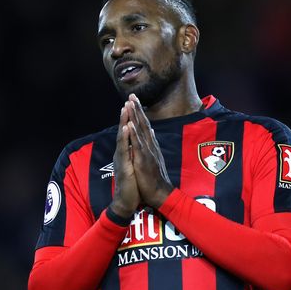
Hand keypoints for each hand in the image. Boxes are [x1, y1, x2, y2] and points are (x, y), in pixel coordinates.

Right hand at [109, 103, 140, 218]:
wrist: (126, 202)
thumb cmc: (132, 185)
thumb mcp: (134, 166)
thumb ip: (134, 154)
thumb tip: (137, 142)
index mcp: (127, 153)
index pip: (129, 132)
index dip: (131, 118)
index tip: (133, 104)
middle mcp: (122, 153)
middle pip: (124, 130)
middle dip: (127, 114)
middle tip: (129, 99)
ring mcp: (122, 159)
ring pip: (123, 137)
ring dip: (124, 122)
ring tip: (125, 108)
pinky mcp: (123, 166)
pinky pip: (124, 149)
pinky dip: (125, 137)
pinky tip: (126, 128)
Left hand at [125, 94, 173, 208]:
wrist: (160, 194)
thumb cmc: (155, 178)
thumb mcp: (152, 158)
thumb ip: (150, 145)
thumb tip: (150, 132)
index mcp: (150, 146)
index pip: (144, 126)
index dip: (139, 113)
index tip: (134, 101)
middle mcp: (150, 146)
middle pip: (143, 124)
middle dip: (137, 109)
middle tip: (132, 95)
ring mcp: (147, 152)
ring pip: (141, 131)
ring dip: (135, 116)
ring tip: (130, 104)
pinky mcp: (144, 160)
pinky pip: (138, 144)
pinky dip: (134, 133)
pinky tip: (130, 124)